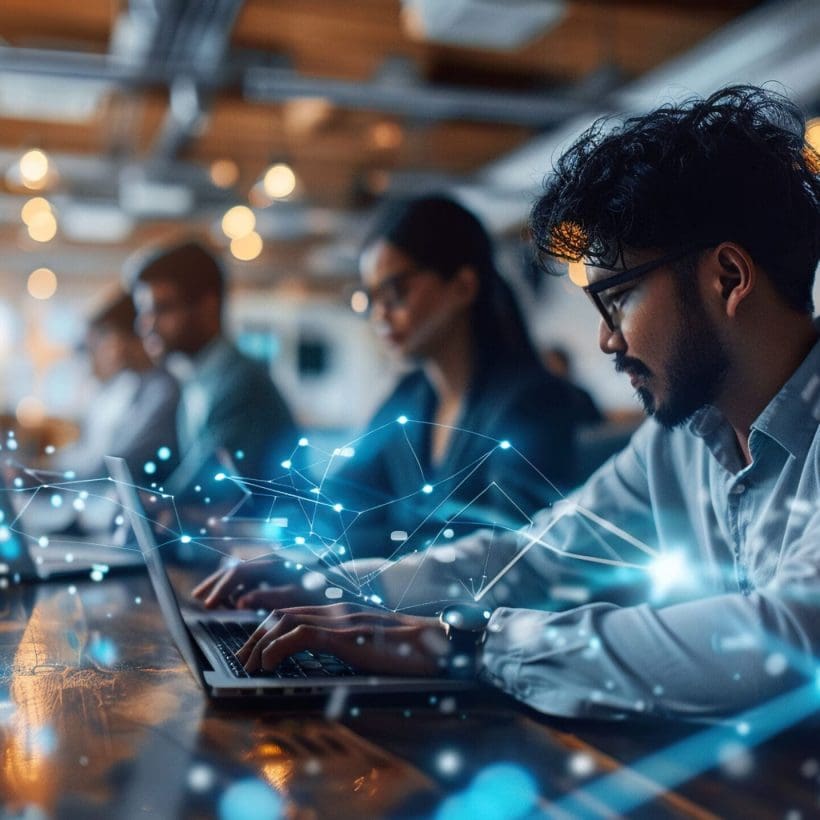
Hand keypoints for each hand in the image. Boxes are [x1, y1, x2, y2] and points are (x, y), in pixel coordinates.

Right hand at [192, 559, 325, 609]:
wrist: (344, 586)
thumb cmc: (323, 593)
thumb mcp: (298, 598)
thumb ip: (268, 599)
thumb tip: (239, 602)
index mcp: (275, 563)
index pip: (239, 573)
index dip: (220, 589)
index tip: (206, 605)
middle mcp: (272, 560)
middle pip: (236, 568)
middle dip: (216, 583)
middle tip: (197, 597)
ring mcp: (275, 566)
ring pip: (243, 574)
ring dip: (226, 586)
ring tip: (211, 602)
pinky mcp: (278, 574)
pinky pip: (252, 579)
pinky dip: (239, 589)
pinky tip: (232, 602)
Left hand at [237, 603, 449, 675]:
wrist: (440, 643)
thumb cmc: (412, 651)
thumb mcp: (373, 647)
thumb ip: (350, 646)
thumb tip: (332, 661)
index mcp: (342, 612)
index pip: (294, 611)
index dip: (268, 627)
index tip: (254, 647)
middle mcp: (337, 610)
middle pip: (281, 614)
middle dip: (255, 636)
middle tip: (242, 659)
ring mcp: (340, 619)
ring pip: (283, 621)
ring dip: (259, 643)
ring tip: (248, 665)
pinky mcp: (344, 634)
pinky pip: (299, 636)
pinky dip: (277, 649)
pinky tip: (268, 665)